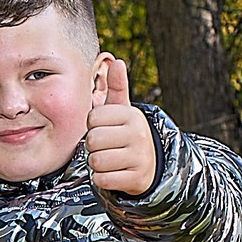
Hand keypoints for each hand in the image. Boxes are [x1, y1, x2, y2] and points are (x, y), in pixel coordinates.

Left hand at [86, 56, 158, 196]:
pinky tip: (114, 173)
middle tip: (106, 146)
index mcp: (132, 115)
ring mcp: (139, 157)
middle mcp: (138, 134)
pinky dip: (103, 179)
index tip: (104, 128)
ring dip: (97, 164)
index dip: (92, 126)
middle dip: (93, 146)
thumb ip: (116, 87)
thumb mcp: (122, 111)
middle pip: (93, 140)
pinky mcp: (136, 179)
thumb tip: (117, 61)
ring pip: (96, 161)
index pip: (92, 118)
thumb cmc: (126, 134)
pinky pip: (102, 180)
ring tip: (110, 159)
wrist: (148, 165)